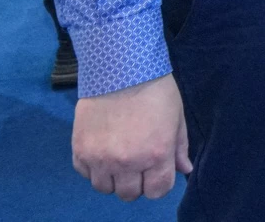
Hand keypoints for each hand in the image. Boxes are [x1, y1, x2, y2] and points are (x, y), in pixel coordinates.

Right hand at [72, 74, 190, 201]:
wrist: (121, 70)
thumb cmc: (155, 90)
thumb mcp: (176, 117)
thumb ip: (179, 148)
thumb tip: (184, 170)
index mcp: (156, 155)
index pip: (157, 191)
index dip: (159, 183)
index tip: (157, 171)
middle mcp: (128, 163)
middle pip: (129, 194)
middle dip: (136, 182)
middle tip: (138, 163)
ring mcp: (100, 159)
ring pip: (105, 188)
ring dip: (113, 178)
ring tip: (118, 158)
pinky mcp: (80, 151)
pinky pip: (85, 174)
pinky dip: (94, 168)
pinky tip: (102, 150)